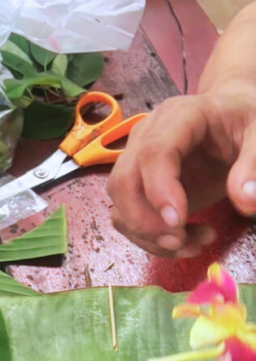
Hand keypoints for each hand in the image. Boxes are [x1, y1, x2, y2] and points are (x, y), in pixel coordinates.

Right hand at [106, 90, 255, 256]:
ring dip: (148, 235)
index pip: (153, 153)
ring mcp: (136, 161)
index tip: (178, 223)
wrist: (230, 119)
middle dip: (145, 221)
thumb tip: (246, 200)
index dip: (159, 190)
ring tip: (193, 244)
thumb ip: (254, 164)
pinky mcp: (138, 185)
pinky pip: (127, 217)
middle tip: (181, 242)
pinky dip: (149, 239)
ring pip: (120, 204)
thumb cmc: (243, 123)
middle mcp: (146, 137)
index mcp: (178, 116)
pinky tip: (185, 240)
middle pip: (123, 182)